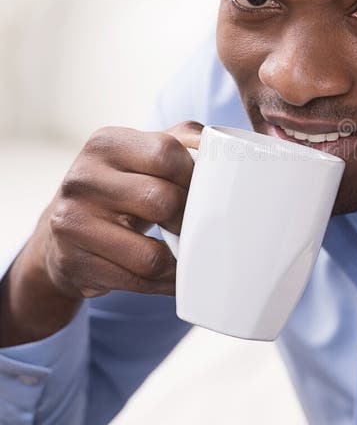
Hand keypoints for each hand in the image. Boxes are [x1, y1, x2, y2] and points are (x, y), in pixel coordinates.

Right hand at [0, 122, 202, 344]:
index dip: (194, 176)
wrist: (65, 234)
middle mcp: (82, 178)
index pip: (167, 153)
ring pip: (151, 254)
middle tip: (192, 225)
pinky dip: (164, 284)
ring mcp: (72, 222)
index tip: (203, 190)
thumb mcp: (144, 156)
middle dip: (188, 220)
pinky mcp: (73, 262)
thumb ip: (184, 141)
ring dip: (179, 261)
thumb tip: (223, 147)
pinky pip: (138, 281)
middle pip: (162, 202)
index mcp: (106, 143)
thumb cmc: (121, 190)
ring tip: (186, 255)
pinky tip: (170, 277)